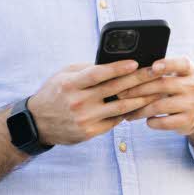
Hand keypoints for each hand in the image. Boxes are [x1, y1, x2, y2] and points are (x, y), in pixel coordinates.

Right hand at [26, 60, 162, 145]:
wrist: (38, 123)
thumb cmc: (54, 93)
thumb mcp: (63, 76)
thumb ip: (85, 69)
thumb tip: (111, 62)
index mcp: (71, 84)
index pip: (98, 74)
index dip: (118, 68)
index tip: (136, 63)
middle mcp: (78, 102)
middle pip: (114, 89)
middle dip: (138, 80)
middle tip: (155, 73)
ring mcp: (85, 119)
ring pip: (119, 108)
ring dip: (140, 99)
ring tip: (155, 91)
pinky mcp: (89, 132)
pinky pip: (114, 121)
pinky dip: (127, 113)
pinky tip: (140, 106)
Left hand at [116, 57, 193, 135]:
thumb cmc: (176, 90)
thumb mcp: (175, 77)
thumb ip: (158, 72)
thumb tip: (126, 71)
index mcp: (188, 70)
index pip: (182, 64)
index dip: (167, 64)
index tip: (153, 67)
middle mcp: (192, 85)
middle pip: (162, 85)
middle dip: (137, 89)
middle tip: (120, 94)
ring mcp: (191, 104)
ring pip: (160, 106)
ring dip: (140, 109)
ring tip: (127, 112)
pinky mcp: (187, 120)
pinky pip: (164, 122)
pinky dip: (152, 122)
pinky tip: (145, 120)